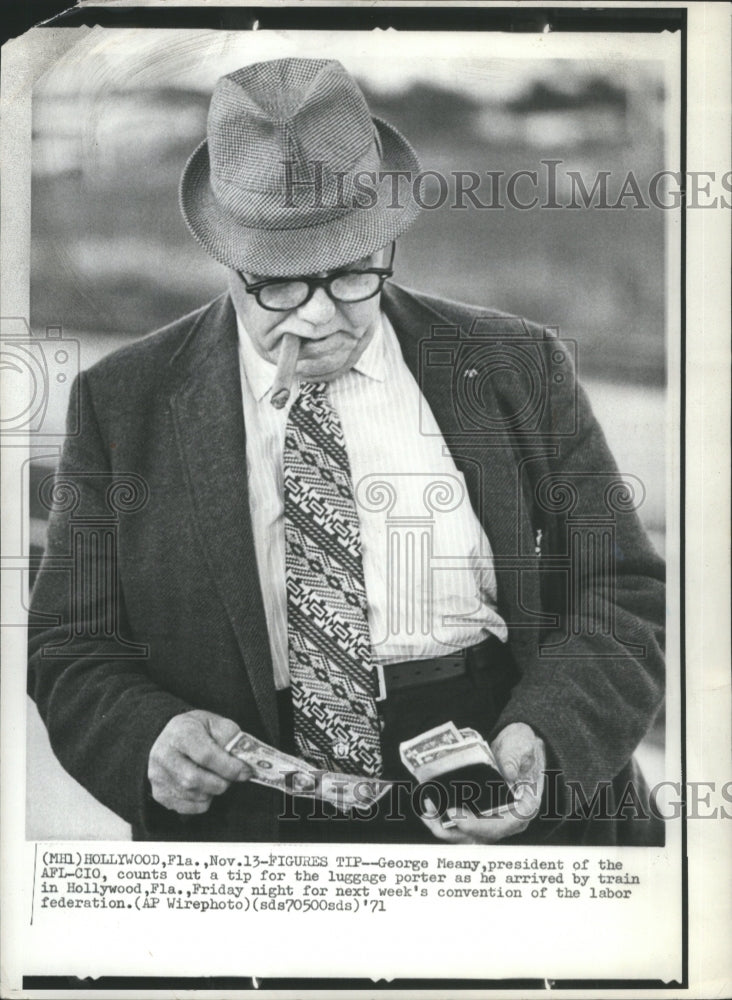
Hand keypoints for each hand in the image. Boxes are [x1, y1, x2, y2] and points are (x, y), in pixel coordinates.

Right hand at [148, 710, 252, 814]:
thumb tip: (241, 760)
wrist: (170, 737)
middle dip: (222, 782)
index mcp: (180, 733)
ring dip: (213, 791)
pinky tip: (204, 786)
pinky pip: (189, 808)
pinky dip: (204, 801)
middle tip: (231, 776)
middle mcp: (163, 755)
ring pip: (195, 795)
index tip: (245, 771)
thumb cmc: (196, 730)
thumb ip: (230, 737)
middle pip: (196, 780)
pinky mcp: (159, 793)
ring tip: (215, 777)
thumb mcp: (214, 722)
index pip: (206, 756)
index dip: (229, 767)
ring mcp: (158, 776)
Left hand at [419, 722, 545, 843]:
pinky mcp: (481, 816)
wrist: (516, 747)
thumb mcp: (521, 745)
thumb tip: (508, 773)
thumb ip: (515, 757)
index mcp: (525, 808)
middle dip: (452, 829)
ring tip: (426, 809)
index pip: (502, 826)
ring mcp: (494, 821)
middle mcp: (509, 820)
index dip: (477, 825)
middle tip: (431, 811)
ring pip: (467, 837)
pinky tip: (429, 809)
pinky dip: (444, 822)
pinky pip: (461, 827)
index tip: (455, 816)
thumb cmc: (521, 746)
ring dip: (444, 827)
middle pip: (480, 837)